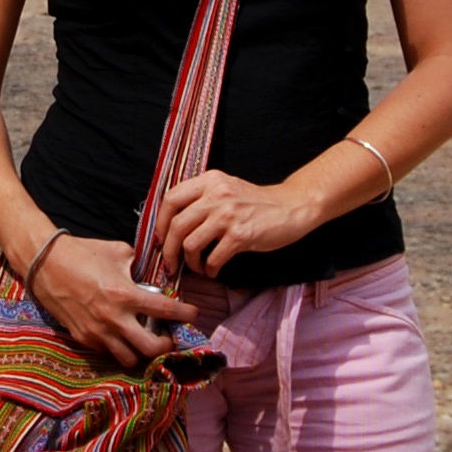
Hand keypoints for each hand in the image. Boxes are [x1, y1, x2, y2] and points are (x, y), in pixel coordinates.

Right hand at [27, 231, 195, 365]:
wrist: (45, 264)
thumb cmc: (83, 253)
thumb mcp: (119, 252)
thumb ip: (138, 266)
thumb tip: (149, 275)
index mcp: (126, 294)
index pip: (166, 311)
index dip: (186, 314)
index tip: (193, 314)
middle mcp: (114, 318)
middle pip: (152, 348)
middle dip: (166, 346)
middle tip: (169, 337)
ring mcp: (97, 332)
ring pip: (129, 358)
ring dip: (141, 352)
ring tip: (144, 341)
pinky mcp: (83, 338)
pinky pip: (107, 351)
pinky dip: (118, 347)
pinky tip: (120, 335)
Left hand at [153, 166, 321, 279]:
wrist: (291, 206)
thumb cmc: (256, 202)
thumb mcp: (226, 188)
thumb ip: (201, 198)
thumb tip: (171, 224)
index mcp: (209, 181)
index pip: (171, 199)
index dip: (160, 222)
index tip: (160, 239)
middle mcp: (216, 195)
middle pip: (177, 225)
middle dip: (169, 250)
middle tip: (171, 265)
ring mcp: (229, 214)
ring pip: (190, 244)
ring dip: (190, 263)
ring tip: (197, 268)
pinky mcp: (241, 235)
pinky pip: (213, 258)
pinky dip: (209, 269)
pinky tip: (213, 270)